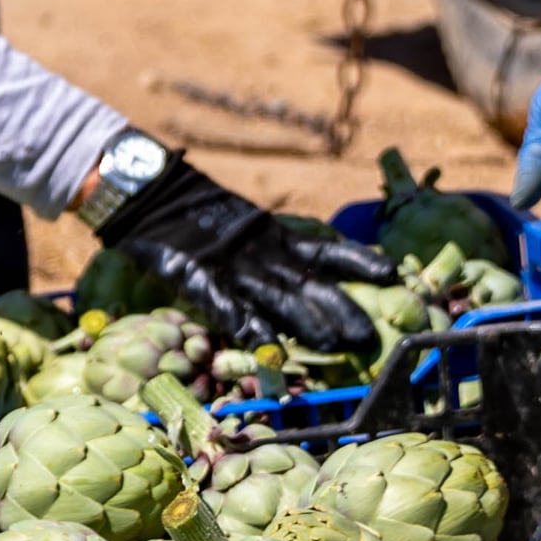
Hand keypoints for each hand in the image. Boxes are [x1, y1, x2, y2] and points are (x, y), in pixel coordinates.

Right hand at [96, 152, 399, 355]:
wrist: (148, 195)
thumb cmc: (193, 215)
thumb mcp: (240, 227)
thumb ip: (269, 248)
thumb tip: (301, 274)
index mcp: (273, 237)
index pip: (326, 251)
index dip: (358, 261)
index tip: (392, 272)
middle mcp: (261, 253)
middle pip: (309, 284)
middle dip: (340, 310)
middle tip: (369, 337)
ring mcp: (232, 266)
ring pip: (278, 298)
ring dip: (308, 323)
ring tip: (336, 345)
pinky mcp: (198, 277)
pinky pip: (226, 305)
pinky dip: (246, 323)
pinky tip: (267, 342)